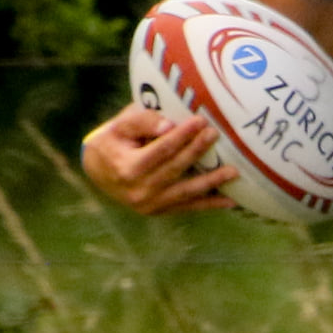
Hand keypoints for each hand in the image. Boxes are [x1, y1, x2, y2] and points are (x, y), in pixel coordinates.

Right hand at [80, 104, 236, 215]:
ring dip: (211, 182)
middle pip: (174, 169)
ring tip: (233, 172)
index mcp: (125, 168)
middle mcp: (138, 191)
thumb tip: (170, 125)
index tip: (200, 121)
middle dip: (197, 151)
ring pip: (185, 192)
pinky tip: (231, 200)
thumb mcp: (119, 126)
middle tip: (216, 134)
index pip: (159, 150)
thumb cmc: (113, 142)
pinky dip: (210, 204)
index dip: (181, 136)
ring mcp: (149, 205)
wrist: (99, 172)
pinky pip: (188, 207)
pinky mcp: (159, 211)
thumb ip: (143, 121)